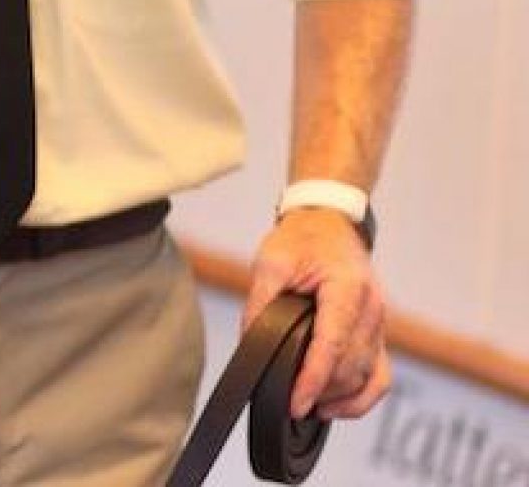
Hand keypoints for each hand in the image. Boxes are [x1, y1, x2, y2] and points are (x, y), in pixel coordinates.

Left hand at [246, 209, 389, 419]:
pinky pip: (380, 375)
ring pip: (368, 376)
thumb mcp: (271, 261)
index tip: (295, 403)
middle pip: (351, 366)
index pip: (334, 345)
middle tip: (287, 402)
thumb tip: (250, 341)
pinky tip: (334, 406)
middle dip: (321, 390)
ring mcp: (380, 323)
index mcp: (348, 289)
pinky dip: (361, 397)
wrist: (329, 223)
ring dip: (339, 397)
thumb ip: (261, 301)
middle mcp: (372, 309)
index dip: (314, 379)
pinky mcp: (378, 333)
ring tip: (306, 405)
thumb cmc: (303, 239)